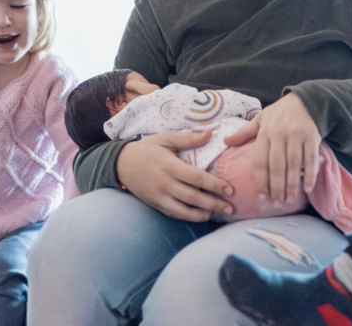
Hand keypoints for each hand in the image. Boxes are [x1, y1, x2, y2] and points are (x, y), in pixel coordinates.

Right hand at [115, 130, 234, 221]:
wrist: (121, 164)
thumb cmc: (147, 148)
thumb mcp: (166, 138)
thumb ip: (188, 138)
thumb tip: (211, 134)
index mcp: (170, 165)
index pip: (197, 178)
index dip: (215, 185)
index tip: (230, 189)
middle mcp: (165, 183)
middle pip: (194, 197)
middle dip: (214, 204)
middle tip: (231, 208)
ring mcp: (159, 196)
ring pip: (184, 210)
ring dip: (204, 214)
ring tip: (219, 214)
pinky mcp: (155, 204)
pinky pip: (175, 214)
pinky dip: (189, 217)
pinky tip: (202, 216)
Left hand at [224, 92, 320, 204]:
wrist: (306, 100)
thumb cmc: (280, 112)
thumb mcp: (261, 119)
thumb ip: (244, 132)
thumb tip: (225, 141)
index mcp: (265, 132)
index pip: (260, 160)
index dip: (260, 180)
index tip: (261, 196)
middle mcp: (280, 135)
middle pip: (276, 166)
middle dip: (276, 186)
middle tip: (276, 203)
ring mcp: (296, 136)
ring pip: (293, 164)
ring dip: (291, 184)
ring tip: (289, 199)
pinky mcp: (312, 137)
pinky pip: (310, 158)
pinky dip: (309, 174)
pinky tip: (307, 188)